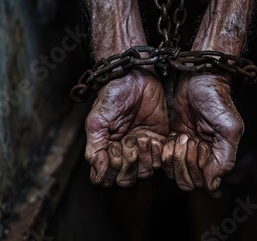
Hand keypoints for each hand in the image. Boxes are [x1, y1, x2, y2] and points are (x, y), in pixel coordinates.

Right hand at [85, 69, 168, 186]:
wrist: (136, 77)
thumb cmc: (113, 95)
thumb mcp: (97, 120)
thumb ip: (95, 146)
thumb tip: (96, 172)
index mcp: (106, 149)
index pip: (107, 177)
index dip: (111, 169)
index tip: (113, 149)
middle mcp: (124, 152)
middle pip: (126, 179)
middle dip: (128, 164)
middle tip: (128, 141)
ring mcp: (142, 148)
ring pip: (144, 173)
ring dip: (144, 158)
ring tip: (141, 137)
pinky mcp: (160, 141)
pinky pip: (161, 160)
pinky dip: (158, 153)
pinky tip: (153, 137)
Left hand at [162, 74, 243, 191]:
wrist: (199, 79)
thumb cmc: (217, 101)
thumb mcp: (229, 130)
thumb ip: (224, 159)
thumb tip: (213, 185)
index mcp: (218, 156)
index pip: (204, 181)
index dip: (198, 167)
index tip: (200, 145)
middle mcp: (202, 156)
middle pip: (187, 180)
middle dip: (185, 161)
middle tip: (189, 139)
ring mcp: (186, 148)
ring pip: (174, 171)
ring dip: (174, 155)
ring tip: (181, 136)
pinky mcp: (172, 138)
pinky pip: (164, 157)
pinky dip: (165, 150)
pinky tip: (172, 136)